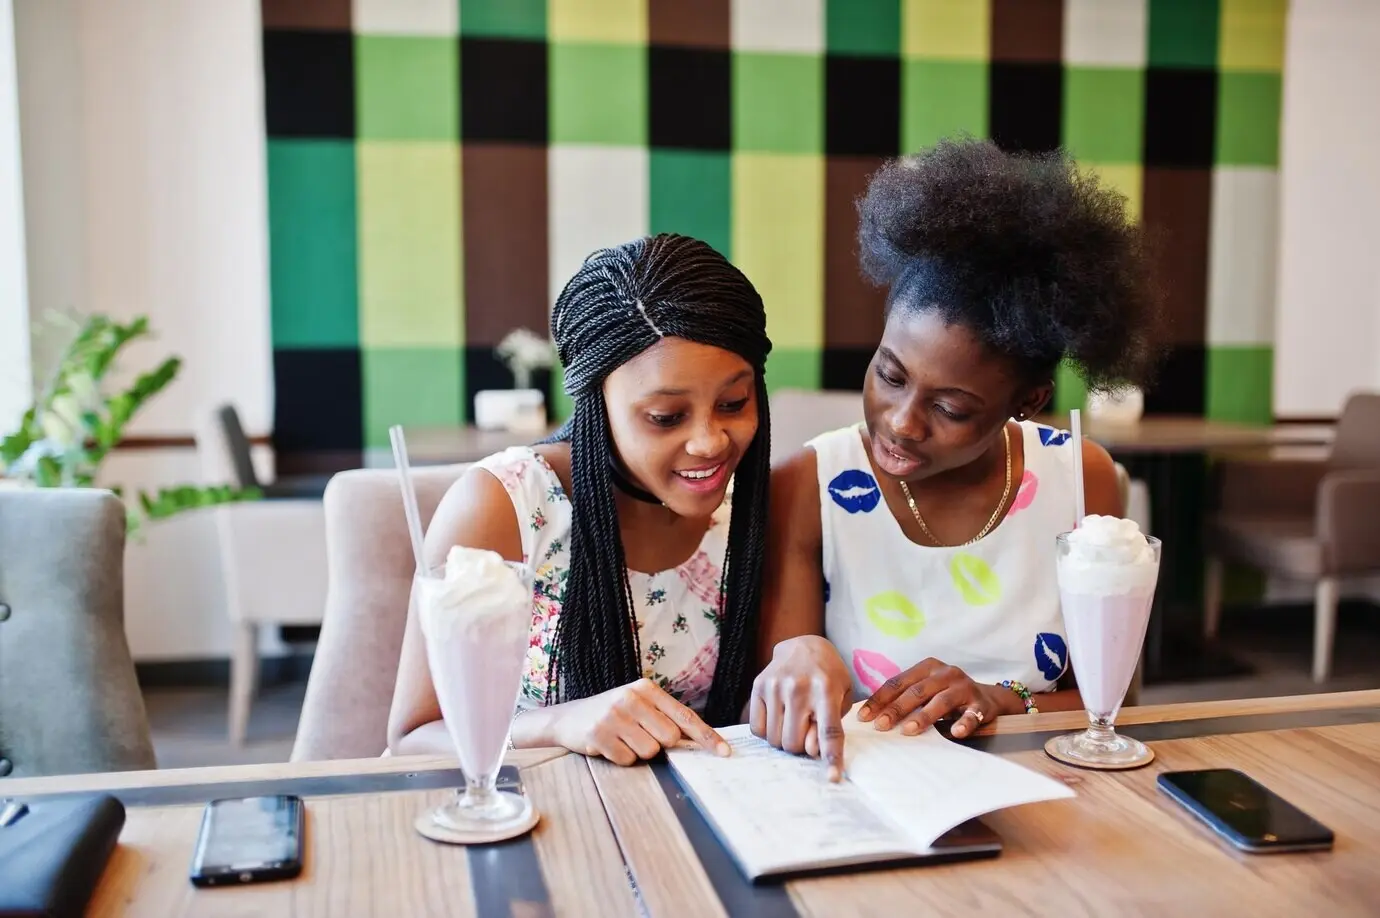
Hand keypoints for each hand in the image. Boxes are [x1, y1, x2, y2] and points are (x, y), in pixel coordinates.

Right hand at [551, 678, 729, 765]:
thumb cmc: (612, 714)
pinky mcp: (599, 734)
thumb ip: (664, 717)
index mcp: (646, 689)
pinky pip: (627, 760)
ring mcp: (614, 716)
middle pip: (669, 737)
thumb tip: (699, 739)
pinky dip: (622, 758)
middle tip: (640, 736)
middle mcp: (631, 698)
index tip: (724, 752)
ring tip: (622, 739)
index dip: (706, 736)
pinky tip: (610, 746)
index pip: (684, 716)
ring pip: (649, 750)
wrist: (568, 718)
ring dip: (639, 752)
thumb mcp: (638, 706)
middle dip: (659, 744)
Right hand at [749, 635, 852, 780]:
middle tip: (805, 732)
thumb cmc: (828, 676)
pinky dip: (767, 732)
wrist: (804, 646)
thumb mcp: (842, 696)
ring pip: (774, 739)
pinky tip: (777, 718)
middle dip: (800, 747)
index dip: (831, 757)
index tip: (832, 778)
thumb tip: (810, 750)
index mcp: (826, 690)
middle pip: (794, 744)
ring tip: (792, 722)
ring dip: (784, 740)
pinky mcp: (758, 686)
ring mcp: (775, 686)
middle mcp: (799, 688)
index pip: (830, 732)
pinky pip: (757, 729)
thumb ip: (831, 725)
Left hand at [857, 658, 1018, 737]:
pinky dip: (964, 723)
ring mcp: (964, 687)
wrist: (987, 697)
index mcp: (927, 667)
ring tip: (908, 730)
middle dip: (896, 709)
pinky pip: (971, 715)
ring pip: (941, 701)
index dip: (880, 699)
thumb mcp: (926, 689)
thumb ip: (905, 697)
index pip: (898, 682)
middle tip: (881, 725)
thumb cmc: (946, 695)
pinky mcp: (981, 704)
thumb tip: (872, 716)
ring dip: (923, 716)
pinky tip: (955, 732)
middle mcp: (945, 673)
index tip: (864, 717)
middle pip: (916, 691)